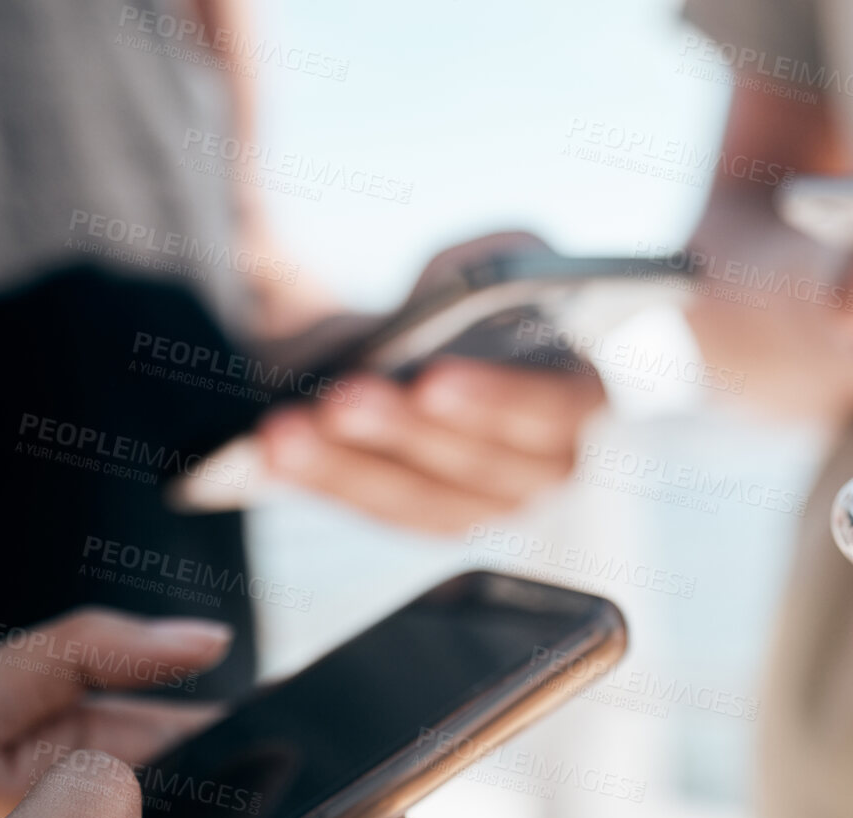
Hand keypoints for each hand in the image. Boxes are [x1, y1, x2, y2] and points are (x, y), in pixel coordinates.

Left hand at [258, 234, 606, 533]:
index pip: (554, 410)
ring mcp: (482, 505)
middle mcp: (542, 468)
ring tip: (287, 430)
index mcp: (579, 397)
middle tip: (343, 396)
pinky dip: (322, 480)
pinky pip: (374, 510)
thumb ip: (500, 261)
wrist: (411, 348)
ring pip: (418, 498)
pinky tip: (273, 454)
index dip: (497, 399)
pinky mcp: (421, 520)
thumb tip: (473, 283)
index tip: (433, 378)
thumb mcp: (488, 264)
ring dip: (349, 465)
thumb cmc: (459, 307)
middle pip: (477, 465)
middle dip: (403, 430)